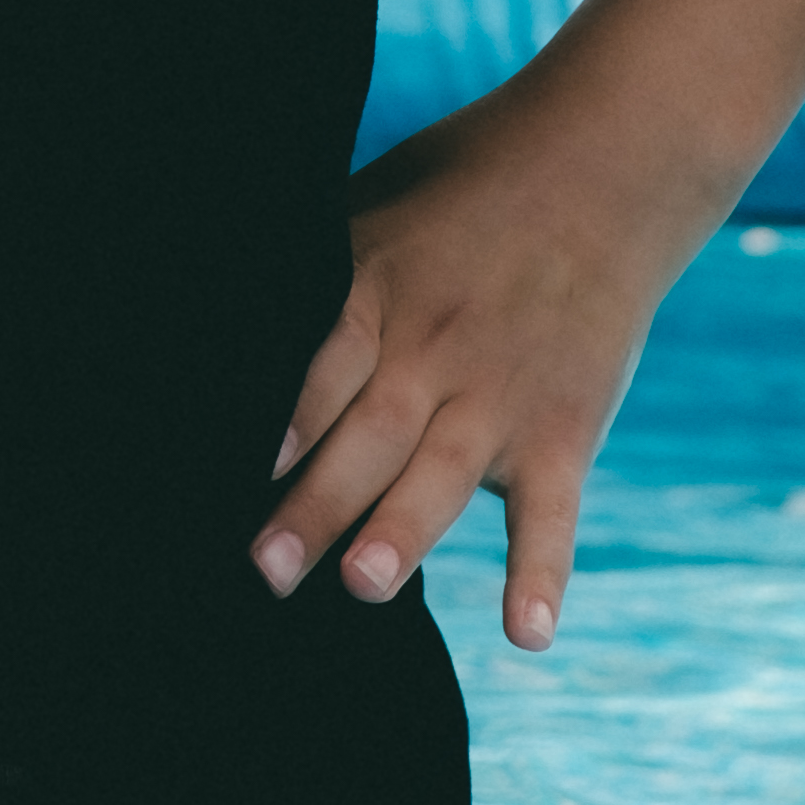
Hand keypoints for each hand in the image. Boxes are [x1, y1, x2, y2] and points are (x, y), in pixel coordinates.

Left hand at [254, 77, 712, 650]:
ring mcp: (502, 395)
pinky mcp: (563, 429)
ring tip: (364, 585)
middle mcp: (436, 350)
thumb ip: (301, 270)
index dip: (283, 416)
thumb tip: (196, 311)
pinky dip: (543, 573)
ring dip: (404, 532)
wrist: (607, 167)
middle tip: (264, 569)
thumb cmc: (464, 185)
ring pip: (446, 474)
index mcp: (377, 293)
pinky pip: (553, 512)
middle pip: (369, 434)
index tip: (232, 472)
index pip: (321, 364)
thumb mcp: (368, 202)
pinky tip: (529, 637)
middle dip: (316, 503)